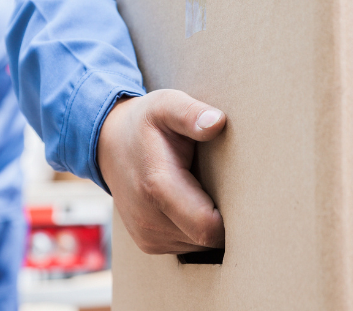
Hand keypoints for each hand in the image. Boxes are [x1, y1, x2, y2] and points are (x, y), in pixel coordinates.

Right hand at [97, 89, 226, 253]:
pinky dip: (195, 229)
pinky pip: (187, 246)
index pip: (207, 227)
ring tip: (207, 192)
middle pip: (207, 239)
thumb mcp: (166, 105)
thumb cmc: (145, 123)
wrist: (109, 144)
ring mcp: (147, 235)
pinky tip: (193, 202)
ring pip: (199, 246)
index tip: (243, 194)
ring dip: (209, 225)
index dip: (232, 216)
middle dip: (225, 220)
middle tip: (230, 188)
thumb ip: (190, 113)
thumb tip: (216, 122)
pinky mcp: (148, 243)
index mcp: (158, 185)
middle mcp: (149, 218)